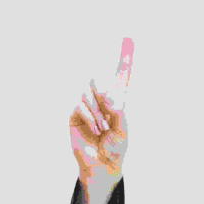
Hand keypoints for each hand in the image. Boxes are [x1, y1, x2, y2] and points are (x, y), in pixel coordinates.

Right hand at [70, 37, 133, 180]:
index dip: (125, 58)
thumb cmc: (115, 148)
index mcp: (118, 102)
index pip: (122, 77)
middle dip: (105, 93)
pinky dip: (89, 117)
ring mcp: (87, 106)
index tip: (129, 38)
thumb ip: (118, 111)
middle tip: (110, 109)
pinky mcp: (75, 114)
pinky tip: (94, 129)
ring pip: (90, 95)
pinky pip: (80, 106)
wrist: (101, 165)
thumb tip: (110, 95)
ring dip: (98, 114)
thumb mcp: (122, 130)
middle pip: (101, 81)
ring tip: (103, 129)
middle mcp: (102, 100)